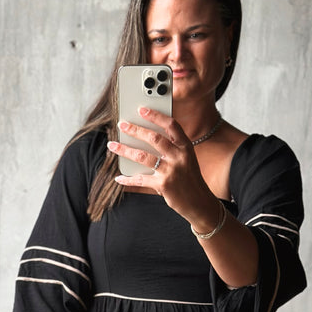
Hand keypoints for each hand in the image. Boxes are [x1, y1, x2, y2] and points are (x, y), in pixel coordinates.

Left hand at [107, 106, 215, 221]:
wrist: (199, 202)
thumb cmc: (189, 179)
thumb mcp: (186, 159)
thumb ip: (172, 148)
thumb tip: (145, 137)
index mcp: (186, 147)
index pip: (171, 125)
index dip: (156, 116)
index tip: (142, 110)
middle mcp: (179, 157)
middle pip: (154, 138)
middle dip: (135, 130)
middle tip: (121, 125)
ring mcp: (171, 171)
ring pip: (142, 156)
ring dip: (125, 150)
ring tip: (113, 146)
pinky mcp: (163, 185)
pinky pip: (140, 179)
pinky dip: (127, 179)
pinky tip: (119, 178)